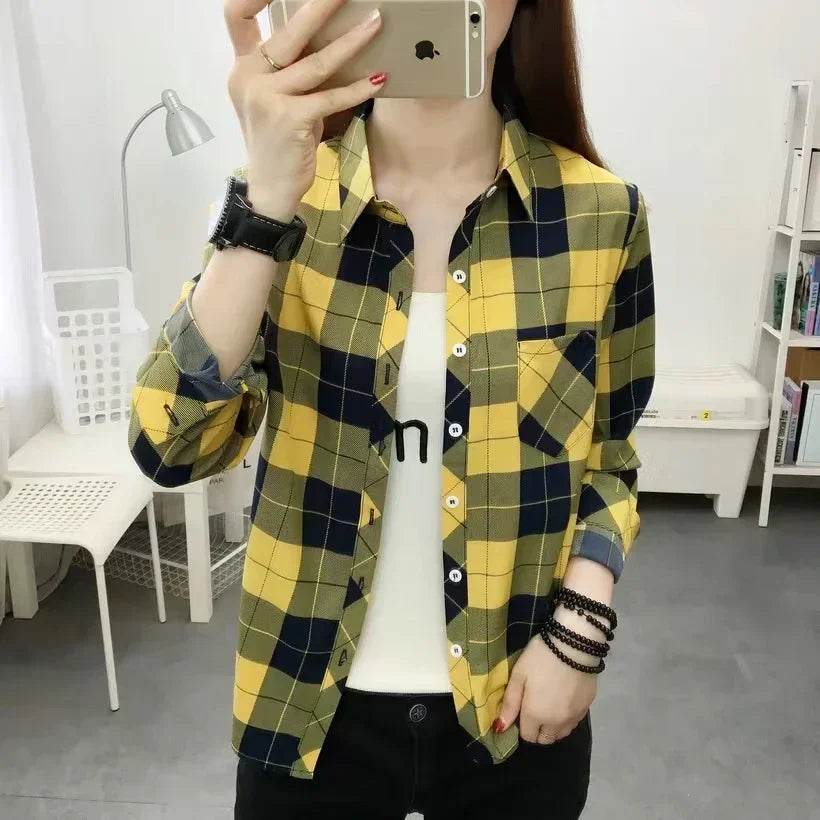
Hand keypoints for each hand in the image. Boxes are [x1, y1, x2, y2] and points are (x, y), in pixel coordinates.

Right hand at [223, 0, 384, 219]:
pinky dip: (358, 88)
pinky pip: (331, 97)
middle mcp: (249, 78)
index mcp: (242, 68)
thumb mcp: (274, 100)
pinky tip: (379, 79)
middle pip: (288, 30)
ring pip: (317, 62)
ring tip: (376, 23)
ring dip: (351, 41)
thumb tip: (328, 39)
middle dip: (321, 6)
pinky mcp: (290, 119)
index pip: (237, 15)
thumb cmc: (279, 144)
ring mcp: (267, 98)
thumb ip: (286, 71)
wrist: (271, 189)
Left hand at [494, 628, 597, 744]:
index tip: (522, 709)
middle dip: (538, 730)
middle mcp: (556, 723)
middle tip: (535, 707)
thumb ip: (509, 704)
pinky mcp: (587, 709)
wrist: (574, 645)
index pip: (527, 737)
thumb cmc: (540, 657)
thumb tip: (500, 728)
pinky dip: (567, 718)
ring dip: (553, 727)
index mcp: (535, 715)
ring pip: (561, 734)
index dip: (522, 726)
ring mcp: (574, 717)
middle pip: (545, 740)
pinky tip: (564, 699)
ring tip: (549, 704)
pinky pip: (574, 723)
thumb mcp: (518, 675)